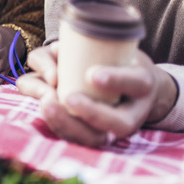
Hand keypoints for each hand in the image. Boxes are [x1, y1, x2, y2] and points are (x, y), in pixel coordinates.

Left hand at [17, 43, 178, 146]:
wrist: (131, 86)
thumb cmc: (115, 60)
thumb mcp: (111, 46)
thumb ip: (84, 45)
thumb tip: (58, 51)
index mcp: (141, 83)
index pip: (137, 82)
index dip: (117, 79)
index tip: (92, 74)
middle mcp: (133, 112)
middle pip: (120, 123)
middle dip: (93, 112)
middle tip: (68, 97)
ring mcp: (114, 129)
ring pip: (96, 138)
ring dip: (68, 124)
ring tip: (47, 104)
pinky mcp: (95, 135)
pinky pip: (78, 139)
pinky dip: (58, 126)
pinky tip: (42, 111)